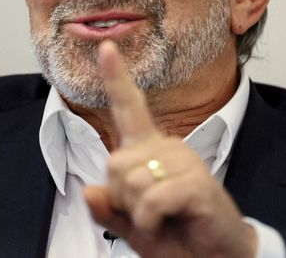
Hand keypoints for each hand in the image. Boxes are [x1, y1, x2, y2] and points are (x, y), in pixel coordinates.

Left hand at [83, 40, 256, 257]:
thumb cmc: (178, 237)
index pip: (130, 108)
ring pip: (130, 182)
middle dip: (121, 199)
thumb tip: (88, 191)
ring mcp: (185, 163)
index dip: (117, 79)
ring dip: (138, 213)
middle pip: (114, 164)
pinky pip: (152, 199)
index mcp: (151, 150)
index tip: (106, 48)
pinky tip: (170, 222)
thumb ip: (109, 210)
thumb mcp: (134, 226)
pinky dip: (151, 221)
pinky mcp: (197, 183)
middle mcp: (168, 148)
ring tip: (163, 219)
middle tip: (149, 214)